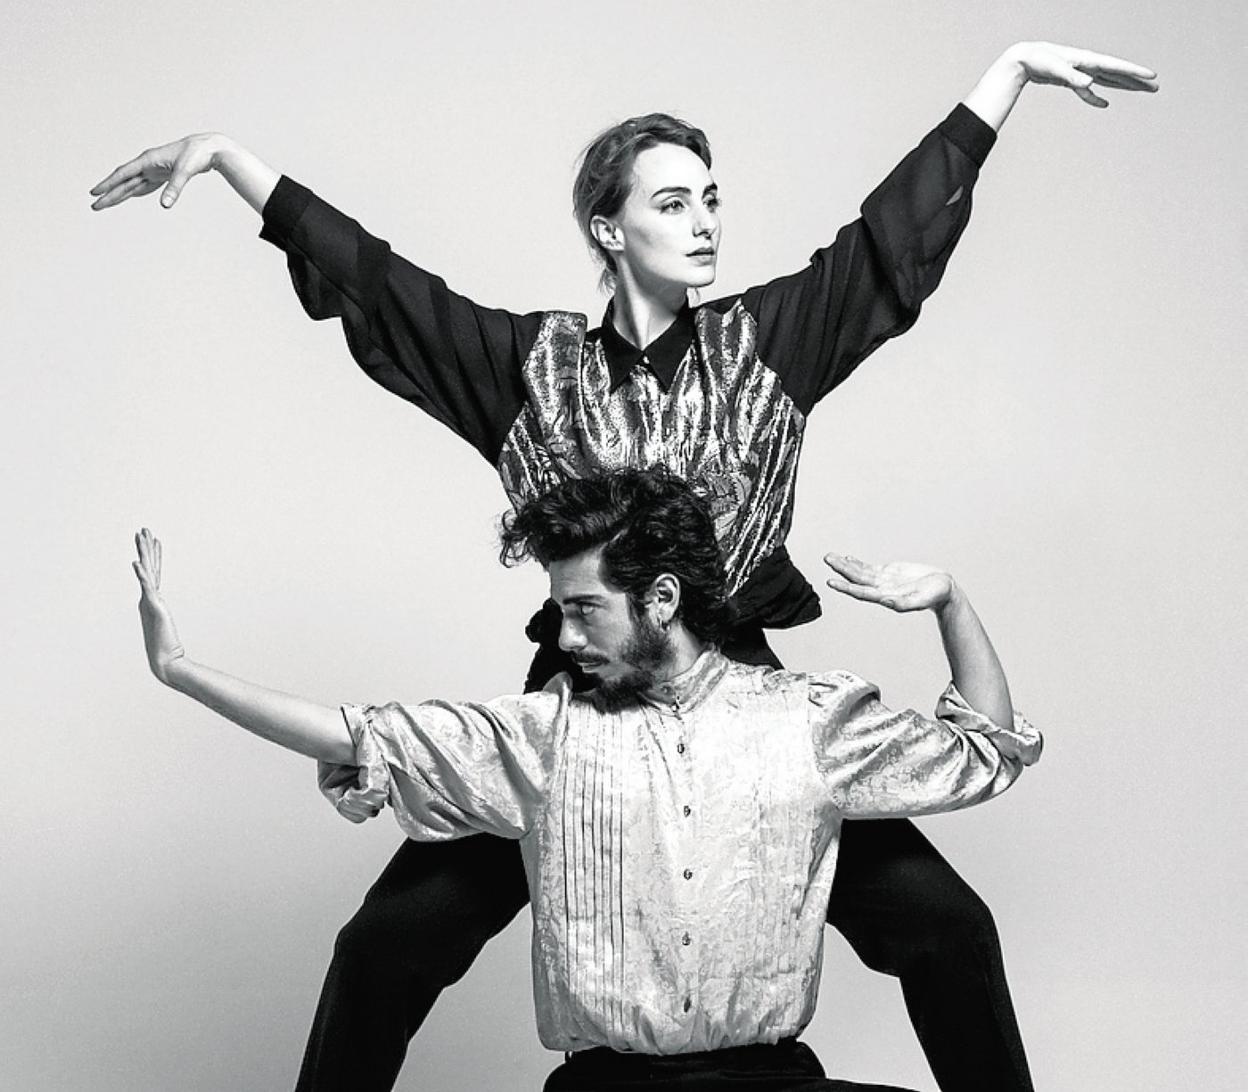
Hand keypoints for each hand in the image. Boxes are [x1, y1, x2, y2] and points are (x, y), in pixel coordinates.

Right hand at [91, 133, 227, 210]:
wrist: (209, 149)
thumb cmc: (196, 156)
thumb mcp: (184, 172)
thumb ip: (174, 188)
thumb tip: (165, 205)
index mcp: (148, 160)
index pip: (122, 174)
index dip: (108, 184)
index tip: (94, 193)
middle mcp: (148, 164)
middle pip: (124, 182)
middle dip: (109, 194)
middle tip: (95, 206)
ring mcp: (154, 170)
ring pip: (132, 184)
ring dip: (119, 194)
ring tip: (105, 203)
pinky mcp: (163, 174)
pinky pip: (144, 185)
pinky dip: (134, 192)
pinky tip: (128, 196)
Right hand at [133, 528, 185, 683]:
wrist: (165, 660)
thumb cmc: (168, 647)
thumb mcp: (170, 627)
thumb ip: (170, 620)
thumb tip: (169, 616)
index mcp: (152, 600)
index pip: (154, 572)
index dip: (154, 555)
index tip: (154, 539)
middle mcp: (149, 598)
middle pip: (148, 567)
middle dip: (146, 547)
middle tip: (144, 528)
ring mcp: (149, 601)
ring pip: (146, 572)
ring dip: (144, 553)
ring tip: (141, 536)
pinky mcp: (153, 607)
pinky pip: (147, 587)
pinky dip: (141, 575)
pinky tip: (136, 563)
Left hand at [824, 554, 953, 613]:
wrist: (943, 589)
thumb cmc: (934, 596)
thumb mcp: (921, 600)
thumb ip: (903, 604)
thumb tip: (886, 602)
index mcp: (886, 597)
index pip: (861, 592)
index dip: (845, 587)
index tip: (831, 582)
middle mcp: (881, 589)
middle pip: (856, 579)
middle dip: (841, 570)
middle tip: (828, 559)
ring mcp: (883, 580)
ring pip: (860, 572)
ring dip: (845, 565)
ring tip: (830, 557)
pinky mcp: (888, 572)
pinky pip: (869, 568)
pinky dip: (857, 563)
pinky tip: (847, 558)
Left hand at [1007, 42, 1158, 107]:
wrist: (1025, 58)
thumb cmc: (1040, 60)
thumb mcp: (1057, 69)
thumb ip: (1074, 77)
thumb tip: (1091, 84)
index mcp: (1088, 60)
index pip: (1117, 66)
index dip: (1135, 72)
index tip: (1152, 76)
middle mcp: (1088, 65)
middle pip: (1117, 74)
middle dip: (1136, 81)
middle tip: (1155, 87)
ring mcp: (1081, 73)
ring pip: (1107, 81)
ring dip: (1123, 86)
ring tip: (1140, 90)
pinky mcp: (1071, 80)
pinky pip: (1087, 91)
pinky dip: (1095, 98)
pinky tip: (1103, 104)